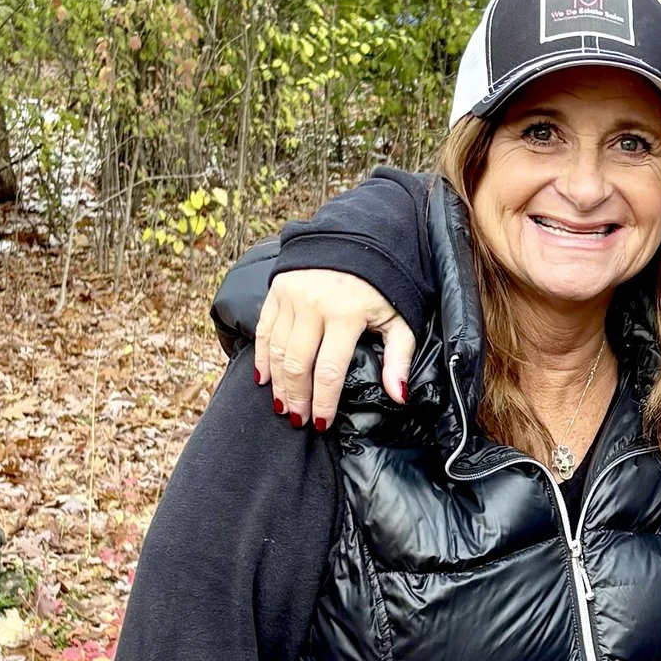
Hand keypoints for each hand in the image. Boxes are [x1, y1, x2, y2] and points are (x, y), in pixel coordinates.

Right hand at [256, 270, 413, 425]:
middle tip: (297, 419)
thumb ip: (398, 358)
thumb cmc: (383, 284)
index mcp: (346, 314)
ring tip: (283, 405)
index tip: (320, 423)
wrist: (358, 237)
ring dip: (277, 383)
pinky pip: (264, 329)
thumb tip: (398, 396)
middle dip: (296, 398)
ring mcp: (292, 295)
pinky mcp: (277, 288)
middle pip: (296, 365)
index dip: (322, 402)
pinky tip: (263, 378)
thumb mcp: (399, 318)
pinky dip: (261, 356)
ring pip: (276, 350)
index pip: (328, 371)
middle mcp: (314, 304)